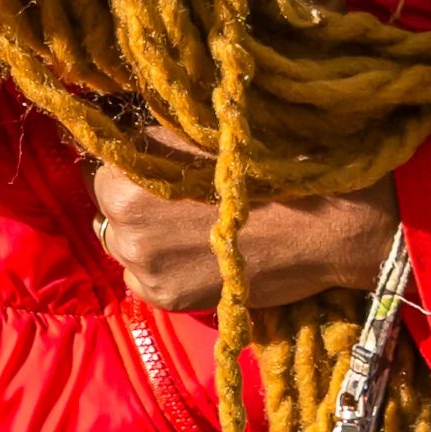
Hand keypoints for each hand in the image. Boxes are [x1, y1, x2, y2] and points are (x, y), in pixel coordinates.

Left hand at [87, 158, 399, 316]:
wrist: (325, 222)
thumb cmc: (273, 164)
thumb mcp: (209, 133)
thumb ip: (162, 140)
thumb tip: (134, 138)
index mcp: (130, 174)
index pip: (104, 170)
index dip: (135, 169)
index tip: (164, 170)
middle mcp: (125, 222)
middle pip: (112, 211)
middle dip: (139, 205)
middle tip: (183, 202)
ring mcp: (143, 265)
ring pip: (126, 247)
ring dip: (149, 239)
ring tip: (195, 231)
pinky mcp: (166, 298)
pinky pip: (142, 282)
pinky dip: (162, 271)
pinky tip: (199, 258)